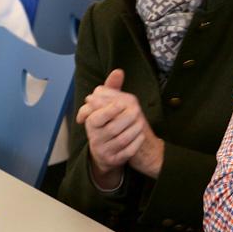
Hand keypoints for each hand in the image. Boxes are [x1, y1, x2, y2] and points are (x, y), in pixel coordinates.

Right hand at [76, 69, 163, 183]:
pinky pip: (127, 152)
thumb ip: (112, 88)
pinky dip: (136, 143)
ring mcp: (104, 151)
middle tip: (137, 112)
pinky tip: (141, 135)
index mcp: (91, 124)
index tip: (122, 103)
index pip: (96, 118)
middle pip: (112, 129)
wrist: (105, 151)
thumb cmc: (106, 122)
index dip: (109, 110)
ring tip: (141, 122)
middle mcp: (95, 139)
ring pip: (121, 141)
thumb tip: (118, 71)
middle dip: (127, 119)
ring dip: (134, 130)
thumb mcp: (106, 105)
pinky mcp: (114, 160)